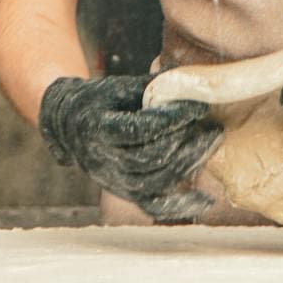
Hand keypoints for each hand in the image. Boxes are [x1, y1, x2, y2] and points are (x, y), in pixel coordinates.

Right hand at [39, 74, 222, 222]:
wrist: (69, 125)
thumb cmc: (101, 99)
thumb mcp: (119, 86)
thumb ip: (151, 86)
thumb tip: (189, 76)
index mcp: (99, 128)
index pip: (141, 129)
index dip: (173, 119)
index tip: (199, 106)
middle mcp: (104, 160)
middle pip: (152, 158)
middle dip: (187, 142)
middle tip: (214, 126)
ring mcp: (115, 181)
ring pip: (156, 181)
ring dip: (189, 163)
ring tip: (213, 141)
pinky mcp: (126, 193)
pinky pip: (153, 206)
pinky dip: (180, 206)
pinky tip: (206, 201)